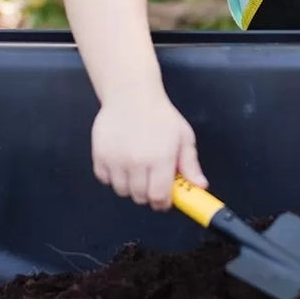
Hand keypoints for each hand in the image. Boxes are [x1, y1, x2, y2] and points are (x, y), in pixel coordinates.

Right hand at [91, 95, 207, 210]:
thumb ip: (190, 163)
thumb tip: (200, 185)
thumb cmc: (159, 115)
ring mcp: (116, 159)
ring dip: (130, 186)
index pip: (159, 197)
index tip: (165, 200)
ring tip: (138, 169)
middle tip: (152, 181)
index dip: (163, 203)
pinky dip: (113, 177)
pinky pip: (105, 180)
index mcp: (160, 158)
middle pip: (140, 197)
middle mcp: (137, 161)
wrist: (131, 95)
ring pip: (122, 191)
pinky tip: (123, 163)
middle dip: (148, 194)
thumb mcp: (183, 136)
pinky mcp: (100, 156)